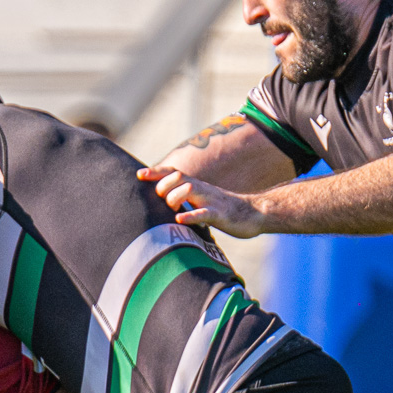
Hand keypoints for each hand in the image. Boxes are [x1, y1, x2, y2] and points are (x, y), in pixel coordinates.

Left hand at [137, 166, 264, 237]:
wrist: (253, 214)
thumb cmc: (223, 210)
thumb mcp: (201, 202)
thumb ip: (184, 200)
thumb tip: (163, 204)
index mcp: (195, 186)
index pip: (173, 173)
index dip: (156, 172)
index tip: (139, 175)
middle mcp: (201, 189)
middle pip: (178, 177)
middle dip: (163, 186)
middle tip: (160, 200)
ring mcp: (211, 200)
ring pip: (189, 190)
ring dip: (175, 198)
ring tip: (170, 208)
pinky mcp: (220, 215)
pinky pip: (204, 213)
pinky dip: (191, 215)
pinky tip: (179, 219)